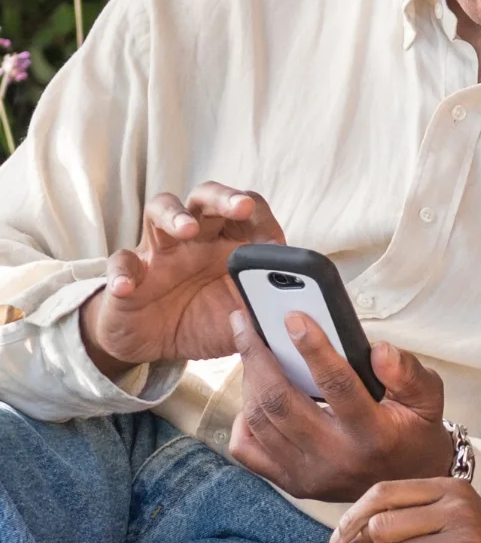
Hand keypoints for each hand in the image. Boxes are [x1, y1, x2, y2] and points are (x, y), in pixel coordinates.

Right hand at [81, 183, 283, 378]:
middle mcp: (194, 237)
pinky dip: (122, 273)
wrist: (155, 345)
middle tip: (240, 207)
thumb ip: (266, 308)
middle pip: (207, 198)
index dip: (260, 216)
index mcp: (228, 242)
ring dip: (174, 215)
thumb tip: (299, 308)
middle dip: (225, 198)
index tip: (273, 238)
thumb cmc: (205, 318)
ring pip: (160, 210)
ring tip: (185, 231)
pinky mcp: (128, 274)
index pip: (247, 212)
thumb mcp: (242, 317)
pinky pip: (120, 263)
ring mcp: (159, 251)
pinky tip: (128, 286)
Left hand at [228, 309, 455, 501]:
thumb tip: (378, 349)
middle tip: (246, 323)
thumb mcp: (428, 397)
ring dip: (249, 379)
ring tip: (250, 348)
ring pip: (260, 421)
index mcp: (373, 434)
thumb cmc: (414, 431)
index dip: (313, 348)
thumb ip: (408, 372)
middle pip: (281, 402)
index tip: (293, 317)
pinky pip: (248, 450)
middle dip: (257, 356)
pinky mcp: (291, 482)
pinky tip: (254, 394)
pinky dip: (243, 418)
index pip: (337, 385)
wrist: (407, 483)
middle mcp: (335, 458)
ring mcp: (308, 474)